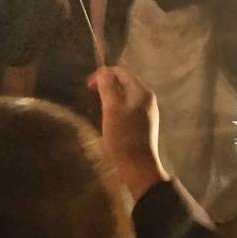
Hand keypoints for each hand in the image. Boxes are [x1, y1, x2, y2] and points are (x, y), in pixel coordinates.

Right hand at [88, 66, 168, 201]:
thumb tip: (104, 71)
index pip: (122, 72)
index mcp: (142, 91)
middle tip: (92, 93)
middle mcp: (148, 98)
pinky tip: (109, 116)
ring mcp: (148, 110)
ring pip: (127, 94)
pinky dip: (117, 105)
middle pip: (126, 81)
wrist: (137, 166)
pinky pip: (129, 106)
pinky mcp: (144, 122)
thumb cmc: (123, 136)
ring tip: (98, 103)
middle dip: (108, 83)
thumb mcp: (111, 108)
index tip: (88, 86)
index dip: (104, 74)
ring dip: (112, 94)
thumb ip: (108, 87)